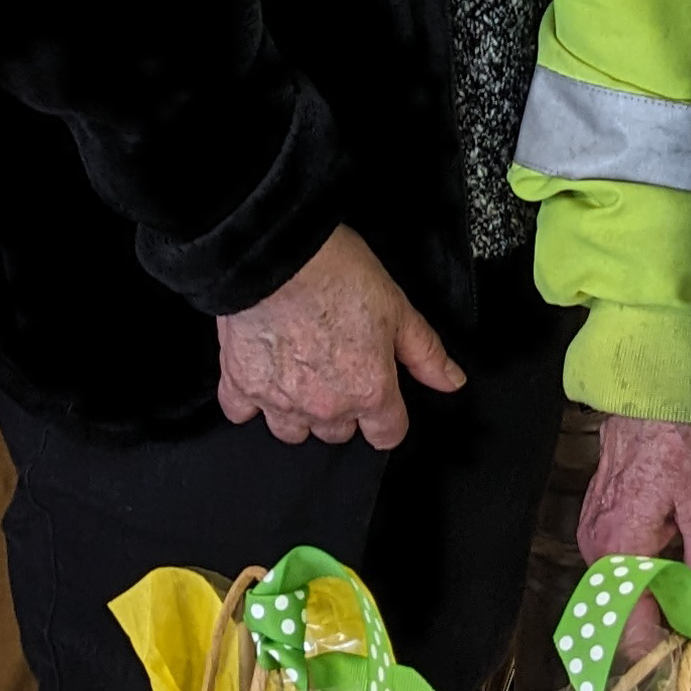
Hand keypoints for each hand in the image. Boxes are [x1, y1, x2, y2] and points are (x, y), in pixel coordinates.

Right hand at [215, 225, 461, 449]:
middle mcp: (325, 407)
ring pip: (292, 432)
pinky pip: (241, 413)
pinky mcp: (239, 385)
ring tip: (298, 375)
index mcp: (369, 391)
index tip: (381, 398)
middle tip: (337, 368)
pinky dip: (249, 400)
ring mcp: (279, 401)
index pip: (387, 435)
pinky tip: (260, 376)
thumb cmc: (336, 273)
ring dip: (297, 412)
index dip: (388, 417)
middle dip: (342, 410)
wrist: (276, 255)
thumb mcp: (398, 308)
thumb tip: (451, 381)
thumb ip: (426, 353)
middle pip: (339, 434)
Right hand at [578, 413, 690, 652]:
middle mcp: (598, 552)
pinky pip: (624, 574)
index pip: (635, 630)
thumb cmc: (677, 443)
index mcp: (620, 552)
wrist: (649, 397)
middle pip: (629, 619)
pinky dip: (653, 590)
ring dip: (664, 616)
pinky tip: (682, 593)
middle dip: (672, 641)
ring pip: (626, 598)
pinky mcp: (601, 526)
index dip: (671, 656)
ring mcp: (595, 538)